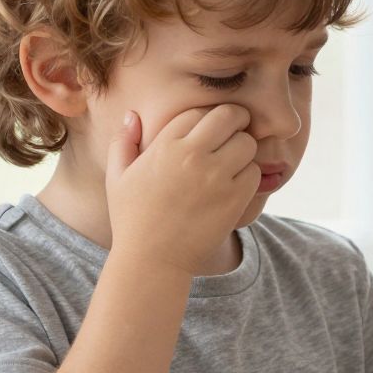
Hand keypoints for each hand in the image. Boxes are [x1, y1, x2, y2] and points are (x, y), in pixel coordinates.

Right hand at [105, 104, 259, 274]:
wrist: (152, 260)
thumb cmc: (133, 219)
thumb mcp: (117, 178)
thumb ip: (123, 143)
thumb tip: (132, 115)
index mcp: (165, 145)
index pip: (199, 111)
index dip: (207, 117)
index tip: (210, 128)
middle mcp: (192, 156)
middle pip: (230, 116)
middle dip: (236, 121)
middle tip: (235, 132)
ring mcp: (215, 177)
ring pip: (247, 143)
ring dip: (244, 150)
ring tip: (233, 163)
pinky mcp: (233, 199)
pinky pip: (254, 172)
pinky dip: (249, 176)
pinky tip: (235, 186)